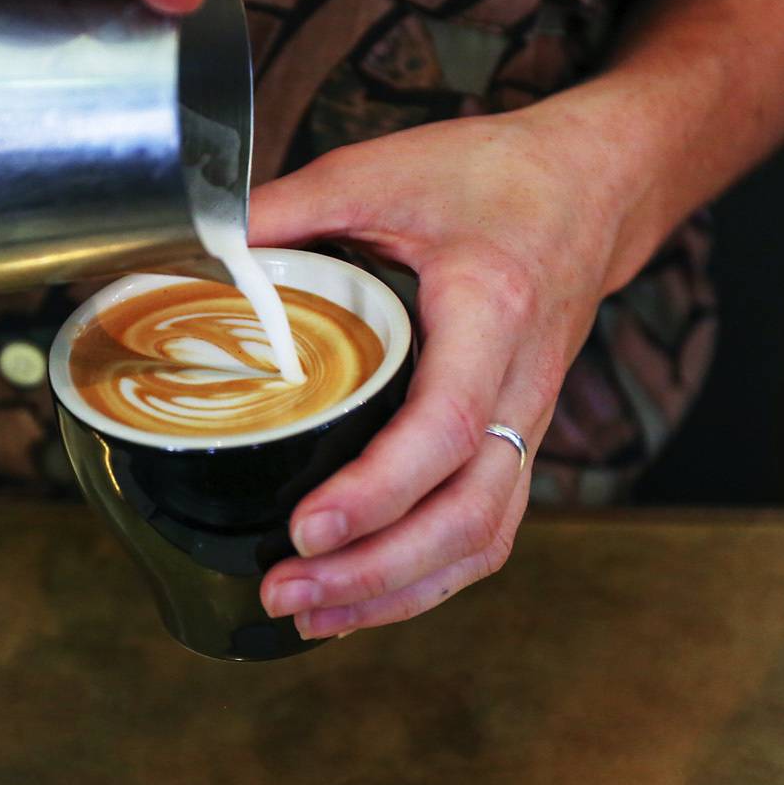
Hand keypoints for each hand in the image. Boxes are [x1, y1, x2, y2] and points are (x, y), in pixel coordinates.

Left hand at [250, 104, 626, 639]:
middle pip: (467, 515)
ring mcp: (527, 422)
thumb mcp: (383, 169)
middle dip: (374, 571)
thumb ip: (289, 207)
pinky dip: (427, 578)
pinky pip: (485, 531)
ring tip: (310, 614)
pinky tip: (363, 598)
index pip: (443, 428)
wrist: (588, 188)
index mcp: (493, 312)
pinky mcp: (517, 440)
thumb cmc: (492, 177)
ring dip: (396, 591)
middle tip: (283, 589)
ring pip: (481, 539)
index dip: (376, 492)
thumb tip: (195, 248)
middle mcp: (522, 384)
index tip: (304, 528)